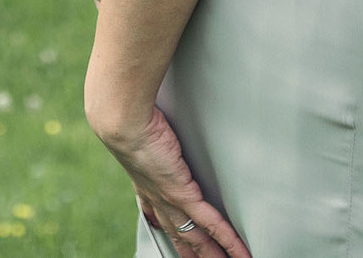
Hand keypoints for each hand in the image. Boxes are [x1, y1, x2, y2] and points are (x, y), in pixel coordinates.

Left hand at [92, 99, 250, 257]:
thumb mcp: (138, 131)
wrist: (122, 124)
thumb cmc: (128, 118)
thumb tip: (154, 121)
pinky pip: (210, 224)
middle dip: (191, 252)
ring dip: (211, 254)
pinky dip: (227, 241)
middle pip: (178, 234)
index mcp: (144, 185)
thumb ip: (149, 133)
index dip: (162, 227)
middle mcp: (156, 198)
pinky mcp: (183, 195)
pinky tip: (240, 252)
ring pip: (195, 238)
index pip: (155, 214)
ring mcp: (169, 200)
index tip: (165, 232)